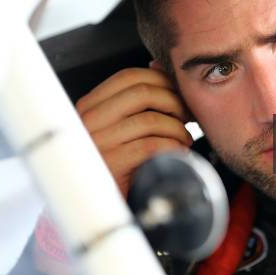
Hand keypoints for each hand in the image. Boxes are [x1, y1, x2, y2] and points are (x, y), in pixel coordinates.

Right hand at [76, 68, 192, 196]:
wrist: (96, 208)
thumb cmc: (114, 164)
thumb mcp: (118, 127)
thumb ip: (134, 100)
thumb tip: (158, 66)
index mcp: (89, 106)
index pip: (128, 77)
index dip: (161, 80)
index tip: (178, 93)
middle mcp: (87, 121)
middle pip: (142, 93)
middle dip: (174, 102)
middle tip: (188, 116)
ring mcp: (96, 143)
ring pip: (150, 120)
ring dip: (177, 128)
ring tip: (184, 139)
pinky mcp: (109, 166)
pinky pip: (150, 146)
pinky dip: (172, 146)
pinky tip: (178, 152)